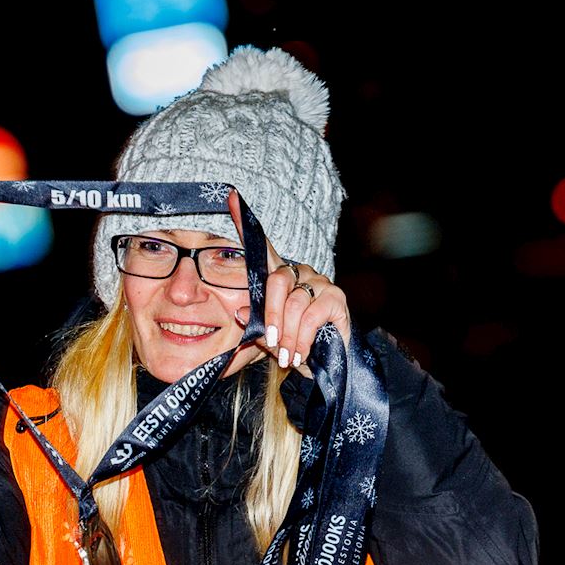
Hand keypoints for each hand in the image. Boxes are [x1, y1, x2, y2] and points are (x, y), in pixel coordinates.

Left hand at [227, 190, 349, 379]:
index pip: (262, 248)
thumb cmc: (294, 348)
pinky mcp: (335, 297)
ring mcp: (319, 282)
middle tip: (271, 342)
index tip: (230, 197)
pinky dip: (302, 338)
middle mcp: (299, 273)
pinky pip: (310, 315)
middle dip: (270, 315)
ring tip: (288, 354)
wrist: (327, 367)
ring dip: (287, 335)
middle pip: (276, 281)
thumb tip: (242, 313)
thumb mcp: (269, 338)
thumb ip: (255, 325)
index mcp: (279, 278)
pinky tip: (301, 352)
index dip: (244, 223)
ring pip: (293, 303)